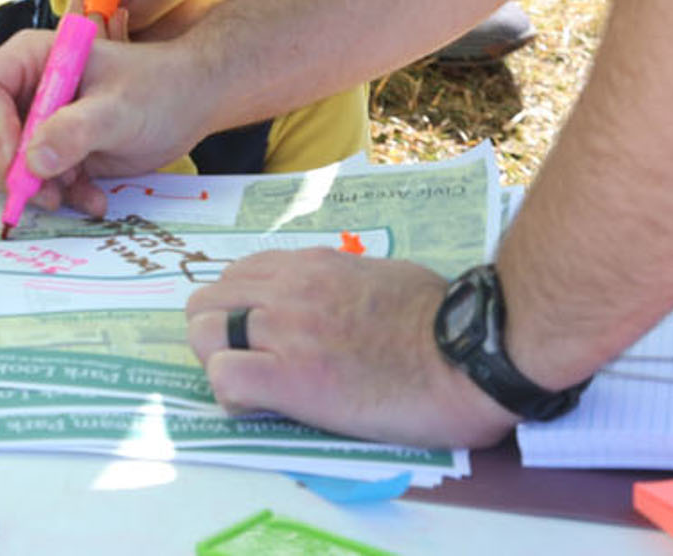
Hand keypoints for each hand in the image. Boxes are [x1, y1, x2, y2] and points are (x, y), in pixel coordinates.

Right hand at [0, 29, 191, 217]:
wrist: (188, 104)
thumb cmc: (157, 89)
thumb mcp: (118, 109)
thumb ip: (75, 131)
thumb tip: (32, 162)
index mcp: (29, 59)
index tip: (17, 162)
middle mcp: (22, 89)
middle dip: (7, 169)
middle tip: (43, 192)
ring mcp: (33, 122)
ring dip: (32, 188)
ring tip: (74, 191)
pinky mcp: (50, 152)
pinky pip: (32, 183)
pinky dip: (59, 196)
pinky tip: (93, 198)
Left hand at [183, 249, 518, 448]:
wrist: (470, 356)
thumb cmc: (444, 321)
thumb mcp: (382, 276)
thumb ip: (343, 281)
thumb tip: (335, 298)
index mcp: (312, 265)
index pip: (237, 275)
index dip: (237, 310)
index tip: (257, 335)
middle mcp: (288, 289)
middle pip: (205, 302)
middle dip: (216, 336)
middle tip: (250, 366)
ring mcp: (286, 330)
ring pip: (202, 334)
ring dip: (218, 363)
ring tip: (255, 388)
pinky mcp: (292, 377)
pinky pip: (224, 377)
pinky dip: (232, 396)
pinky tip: (263, 406)